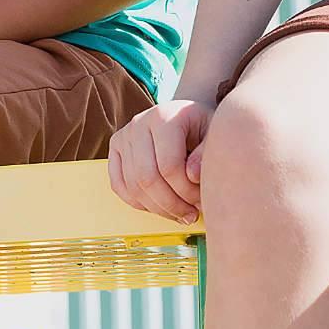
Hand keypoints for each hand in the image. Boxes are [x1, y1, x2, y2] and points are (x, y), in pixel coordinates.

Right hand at [108, 99, 214, 225]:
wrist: (185, 114)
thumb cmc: (202, 126)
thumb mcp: (213, 134)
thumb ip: (206, 154)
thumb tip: (192, 176)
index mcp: (164, 117)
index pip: (169, 165)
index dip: (185, 191)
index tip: (201, 200)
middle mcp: (138, 124)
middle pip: (147, 178)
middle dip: (171, 204)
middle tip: (190, 214)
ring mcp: (123, 136)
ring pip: (133, 186)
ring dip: (158, 208)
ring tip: (179, 213)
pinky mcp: (115, 149)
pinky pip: (119, 186)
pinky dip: (139, 203)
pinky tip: (160, 207)